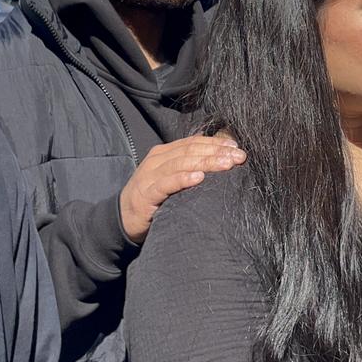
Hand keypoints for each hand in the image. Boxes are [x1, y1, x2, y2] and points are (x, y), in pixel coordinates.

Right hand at [119, 136, 245, 243]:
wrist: (122, 218)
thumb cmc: (154, 199)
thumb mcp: (172, 179)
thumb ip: (191, 168)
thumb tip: (221, 160)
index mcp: (165, 153)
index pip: (194, 142)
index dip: (216, 143)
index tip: (237, 147)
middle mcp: (157, 160)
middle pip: (191, 150)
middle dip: (217, 152)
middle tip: (239, 156)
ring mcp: (150, 175)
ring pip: (181, 163)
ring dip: (206, 162)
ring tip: (226, 164)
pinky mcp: (146, 194)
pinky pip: (166, 184)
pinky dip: (183, 179)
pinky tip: (199, 178)